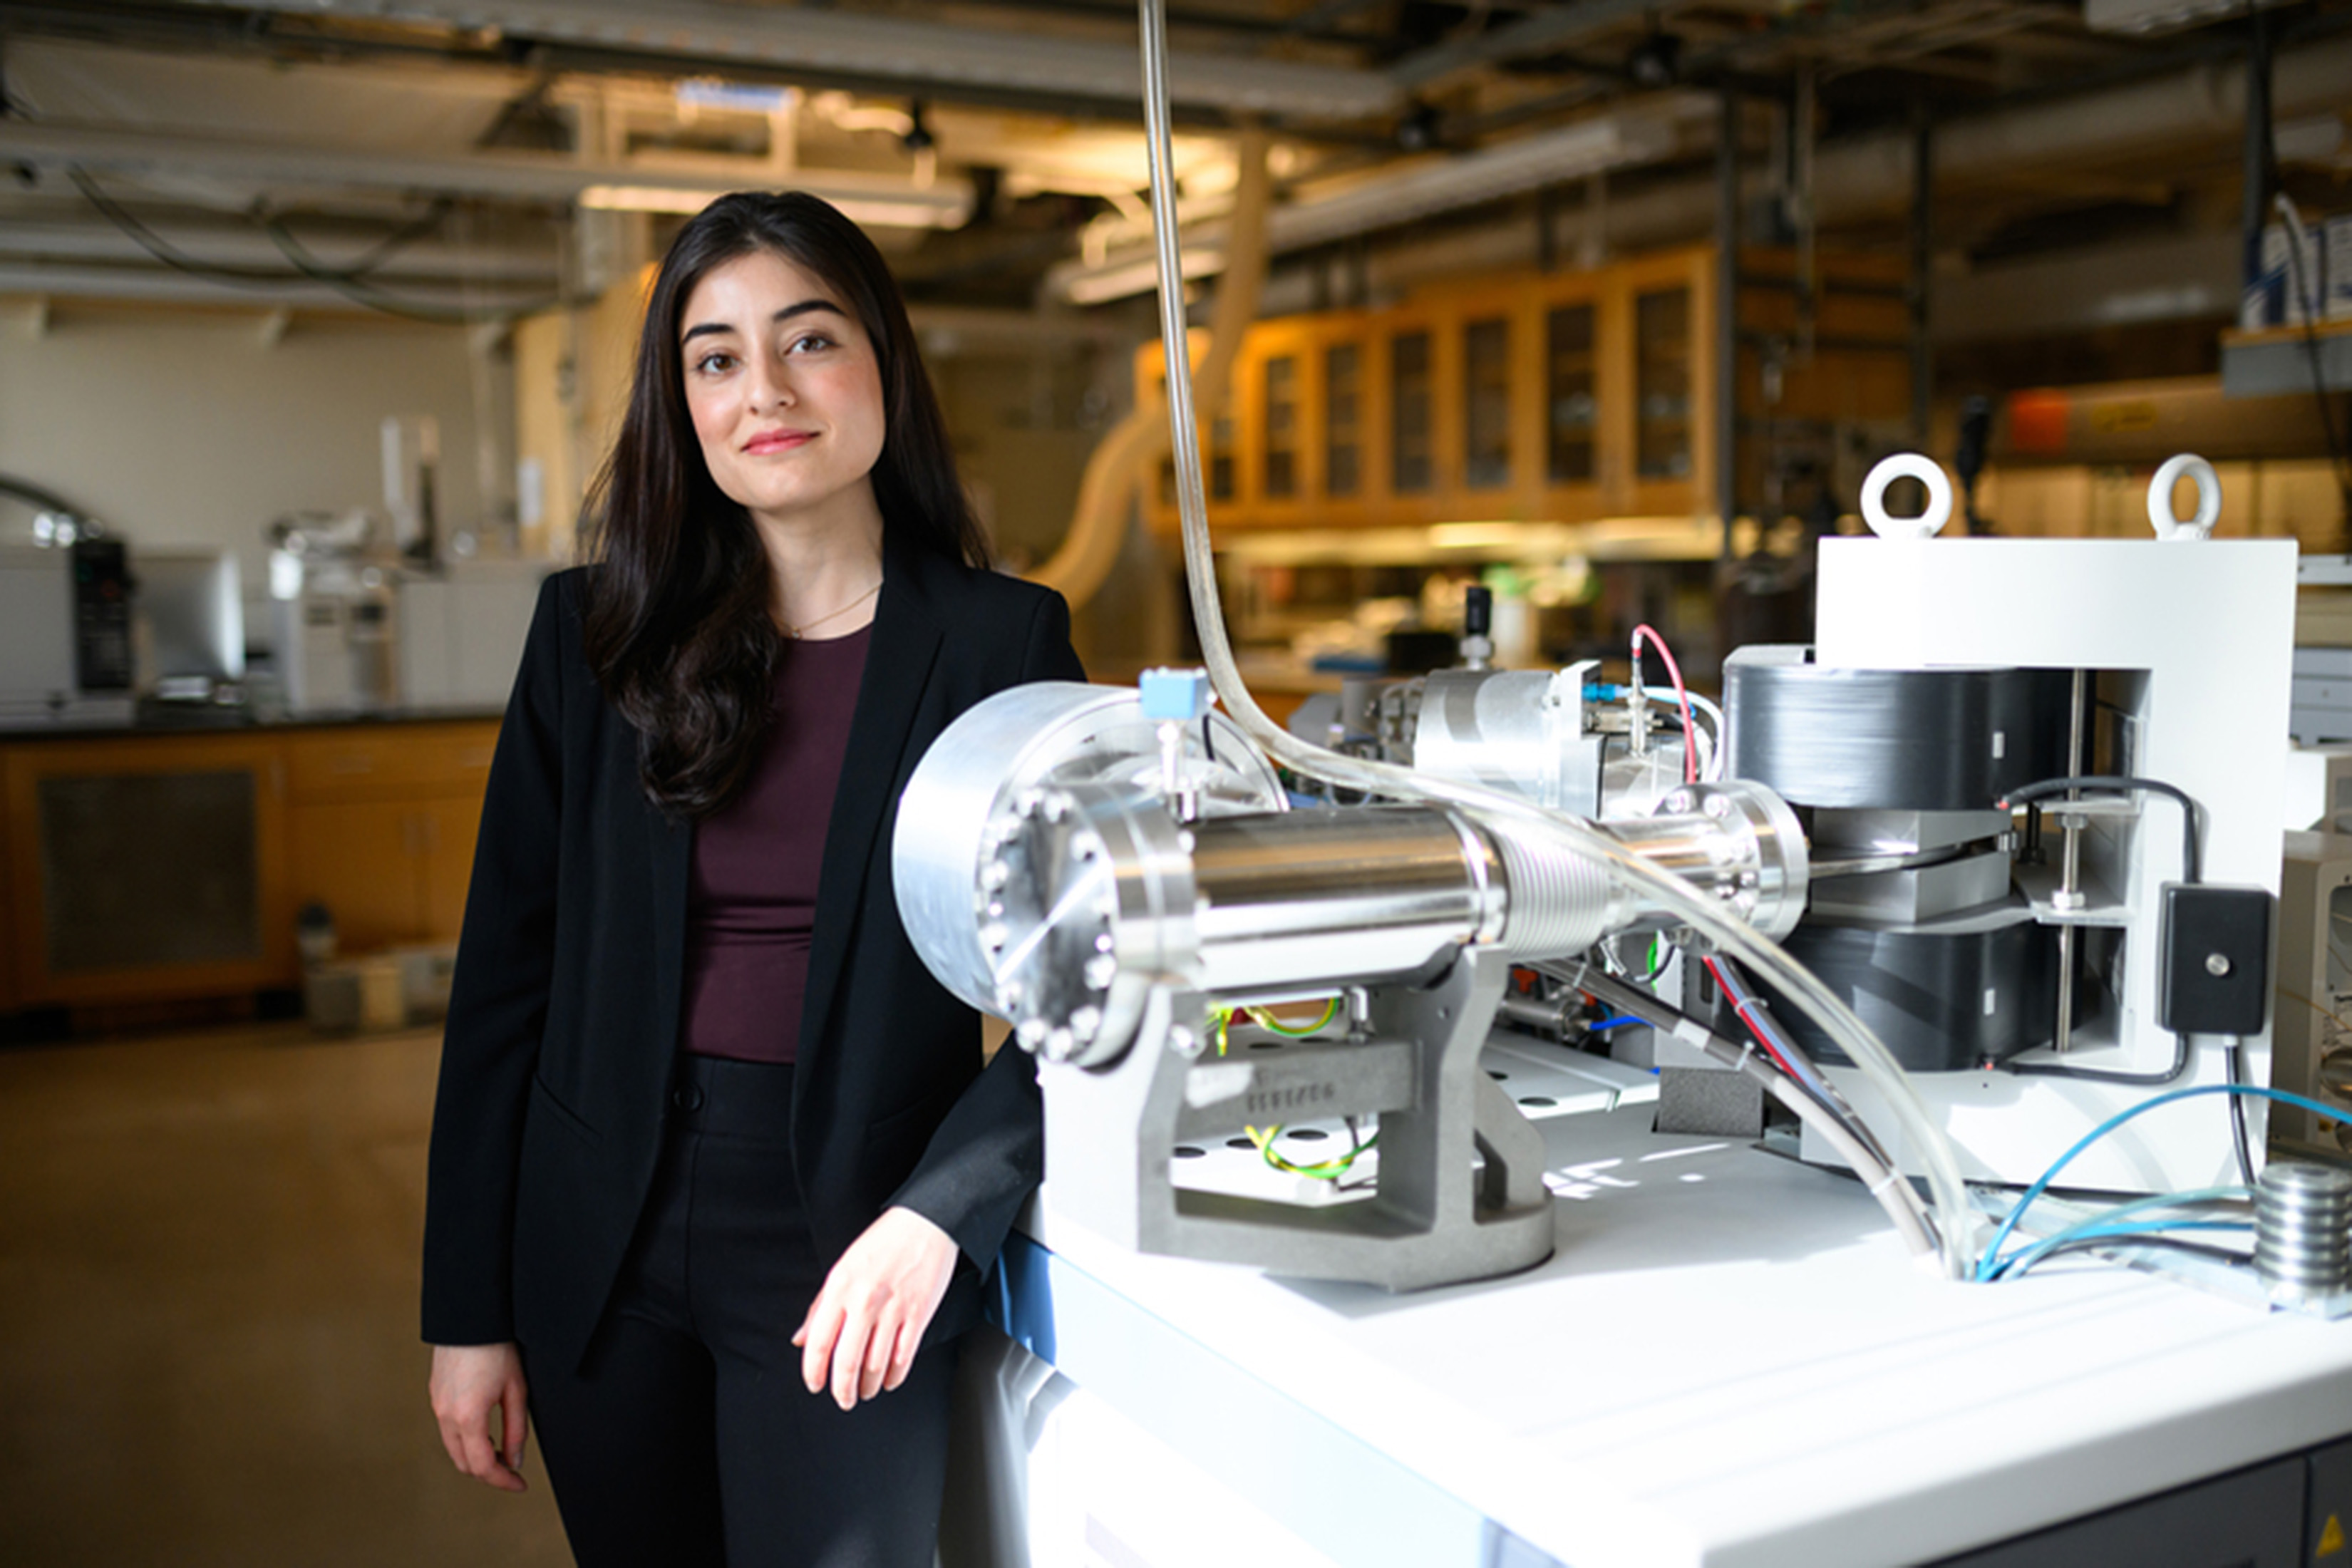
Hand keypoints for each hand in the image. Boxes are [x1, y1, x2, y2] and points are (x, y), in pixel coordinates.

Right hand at [429, 1342, 529, 1492]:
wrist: (470, 1316)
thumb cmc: (496, 1346)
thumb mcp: (517, 1389)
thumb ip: (516, 1429)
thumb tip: (515, 1459)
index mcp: (468, 1417)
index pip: (483, 1466)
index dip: (503, 1481)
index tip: (519, 1484)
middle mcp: (446, 1415)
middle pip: (464, 1463)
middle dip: (488, 1472)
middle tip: (512, 1469)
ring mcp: (437, 1405)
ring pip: (453, 1449)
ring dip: (475, 1457)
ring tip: (500, 1451)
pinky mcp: (435, 1395)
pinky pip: (447, 1430)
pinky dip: (465, 1441)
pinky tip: (483, 1432)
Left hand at [793, 1206, 958, 1411]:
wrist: (927, 1222)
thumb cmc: (884, 1242)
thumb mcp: (842, 1268)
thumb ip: (819, 1306)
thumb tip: (801, 1339)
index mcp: (840, 1287)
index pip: (819, 1342)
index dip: (814, 1371)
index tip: (815, 1384)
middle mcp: (864, 1301)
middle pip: (847, 1361)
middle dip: (842, 1389)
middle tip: (842, 1399)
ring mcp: (893, 1309)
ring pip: (876, 1365)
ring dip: (868, 1386)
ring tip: (865, 1391)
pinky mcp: (919, 1315)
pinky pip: (903, 1357)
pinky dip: (894, 1376)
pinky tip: (889, 1380)